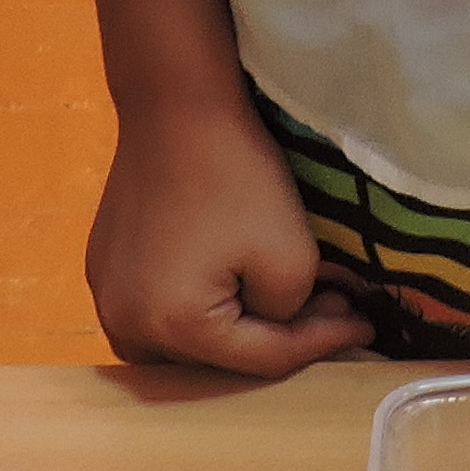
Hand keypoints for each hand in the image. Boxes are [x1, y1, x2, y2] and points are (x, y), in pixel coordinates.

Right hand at [84, 82, 372, 375]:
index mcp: (171, 326)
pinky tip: (235, 285)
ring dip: (233, 336)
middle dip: (276, 342)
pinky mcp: (104, 269)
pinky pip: (157, 313)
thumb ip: (293, 316)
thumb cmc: (235, 177)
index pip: (262, 360)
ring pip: (183, 346)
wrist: (176, 106)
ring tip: (283, 309)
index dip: (321, 344)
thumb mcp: (291, 256)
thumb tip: (290, 325)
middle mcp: (125, 323)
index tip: (365, 327)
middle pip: (216, 364)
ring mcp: (107, 296)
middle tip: (329, 315)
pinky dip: (198, 311)